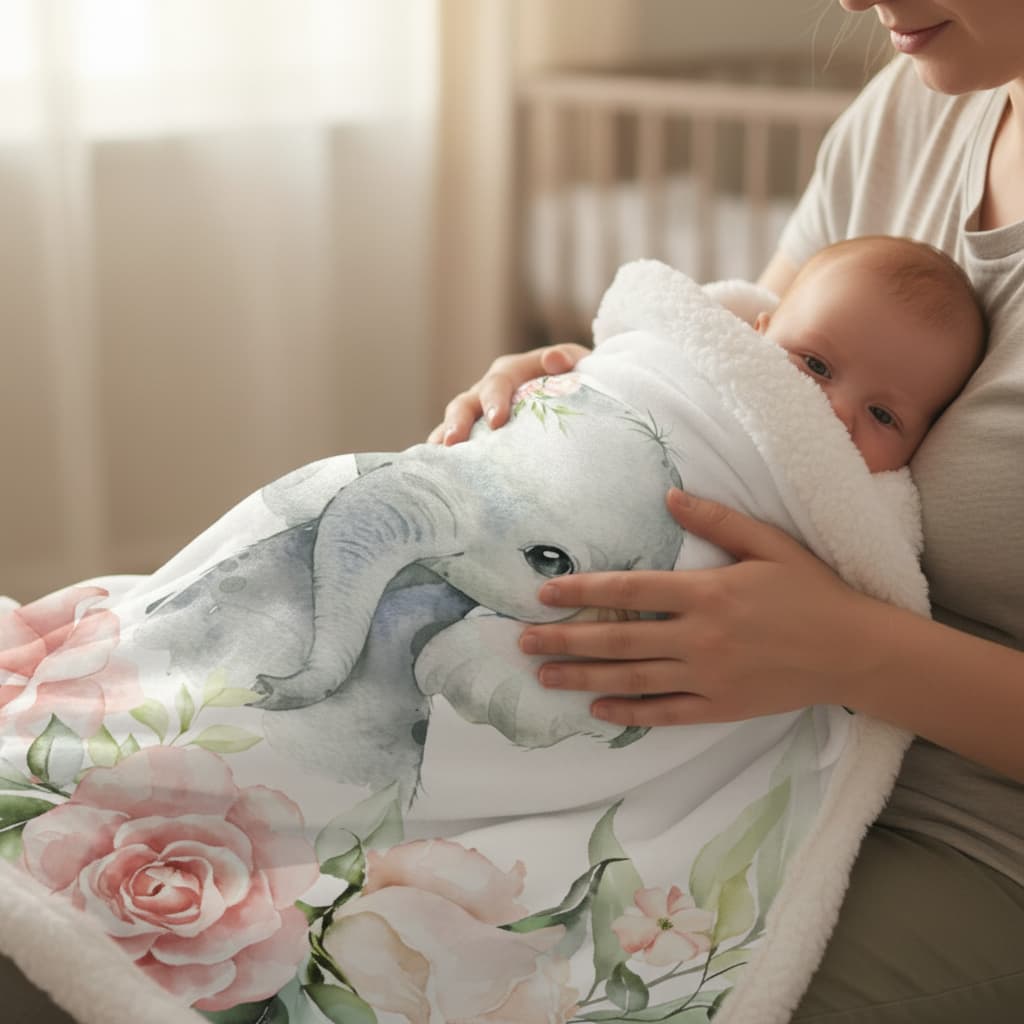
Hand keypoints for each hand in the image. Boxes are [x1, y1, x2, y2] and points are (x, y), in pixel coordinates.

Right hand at [427, 343, 589, 444]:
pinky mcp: (474, 434)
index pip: (498, 382)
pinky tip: (438, 472)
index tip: (497, 422)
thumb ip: (567, 359)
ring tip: (437, 458)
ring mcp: (477, 414)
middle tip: (454, 441)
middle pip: (465, 403)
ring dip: (444, 439)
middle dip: (458, 422)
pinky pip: (455, 443)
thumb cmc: (574, 381)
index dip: (494, 400)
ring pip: (453, 424)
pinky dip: (443, 455)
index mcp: (511, 372)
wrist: (571, 399)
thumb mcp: (576, 365)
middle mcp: (487, 391)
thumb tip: (554, 360)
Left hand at [519, 489, 877, 726]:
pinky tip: (598, 710)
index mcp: (708, 593)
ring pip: (633, 679)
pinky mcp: (720, 706)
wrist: (854, 650)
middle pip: (619, 639)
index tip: (544, 594)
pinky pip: (666, 713)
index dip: (583, 592)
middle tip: (523, 642)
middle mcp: (700, 637)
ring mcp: (708, 676)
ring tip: (545, 677)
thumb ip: (717, 520)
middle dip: (566, 640)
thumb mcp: (769, 543)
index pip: (630, 592)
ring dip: (584, 679)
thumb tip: (668, 496)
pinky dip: (629, 713)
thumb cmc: (812, 591)